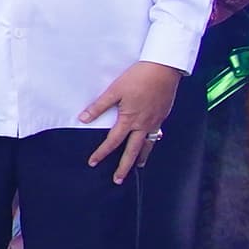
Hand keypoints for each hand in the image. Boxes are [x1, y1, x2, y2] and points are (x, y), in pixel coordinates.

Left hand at [80, 59, 182, 184]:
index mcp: (129, 120)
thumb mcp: (115, 90)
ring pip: (148, 144)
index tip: (93, 162)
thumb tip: (83, 119)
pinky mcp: (163, 114)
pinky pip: (156, 133)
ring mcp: (155, 121)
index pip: (112, 141)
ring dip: (142, 156)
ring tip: (138, 165)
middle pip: (133, 151)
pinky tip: (151, 140)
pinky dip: (152, 141)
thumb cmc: (138, 77)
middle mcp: (143, 124)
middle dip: (124, 167)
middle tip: (118, 180)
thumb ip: (99, 106)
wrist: (164, 69)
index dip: (101, 153)